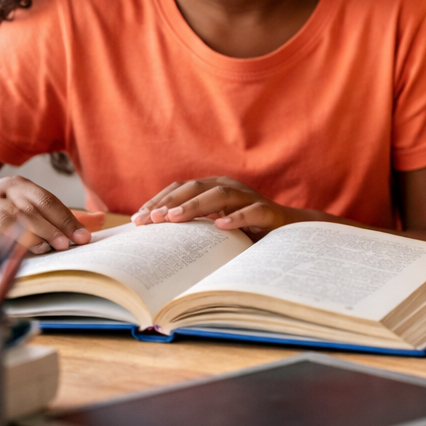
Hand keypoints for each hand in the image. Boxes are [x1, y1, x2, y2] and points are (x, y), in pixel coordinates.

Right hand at [0, 175, 91, 254]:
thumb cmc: (4, 206)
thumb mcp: (30, 202)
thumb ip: (63, 213)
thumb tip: (101, 220)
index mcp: (19, 186)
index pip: (46, 201)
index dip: (66, 220)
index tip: (82, 237)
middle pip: (26, 211)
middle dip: (48, 229)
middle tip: (66, 245)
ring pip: (3, 223)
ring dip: (24, 238)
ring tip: (43, 251)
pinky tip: (6, 260)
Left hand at [132, 177, 306, 237]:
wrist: (288, 231)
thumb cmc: (245, 230)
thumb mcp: (213, 225)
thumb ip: (192, 226)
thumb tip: (152, 238)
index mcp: (214, 187)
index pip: (180, 188)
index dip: (158, 200)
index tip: (137, 219)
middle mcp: (230, 187)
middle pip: (195, 188)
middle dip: (169, 203)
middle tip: (149, 220)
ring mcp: (249, 197)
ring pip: (220, 195)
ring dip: (195, 206)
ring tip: (174, 218)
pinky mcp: (268, 212)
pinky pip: (252, 212)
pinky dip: (236, 217)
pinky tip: (220, 226)